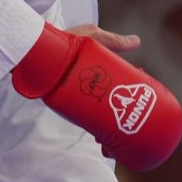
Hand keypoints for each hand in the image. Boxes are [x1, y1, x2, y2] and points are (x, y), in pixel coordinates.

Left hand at [11, 22, 181, 169]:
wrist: (37, 53)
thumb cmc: (65, 40)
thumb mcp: (92, 38)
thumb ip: (113, 41)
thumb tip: (137, 41)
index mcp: (100, 70)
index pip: (122, 84)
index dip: (134, 93)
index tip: (144, 98)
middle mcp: (93, 85)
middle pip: (114, 104)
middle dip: (125, 119)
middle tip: (132, 127)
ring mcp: (82, 96)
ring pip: (101, 117)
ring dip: (112, 131)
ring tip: (117, 140)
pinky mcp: (70, 105)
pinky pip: (86, 123)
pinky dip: (97, 133)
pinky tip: (103, 143)